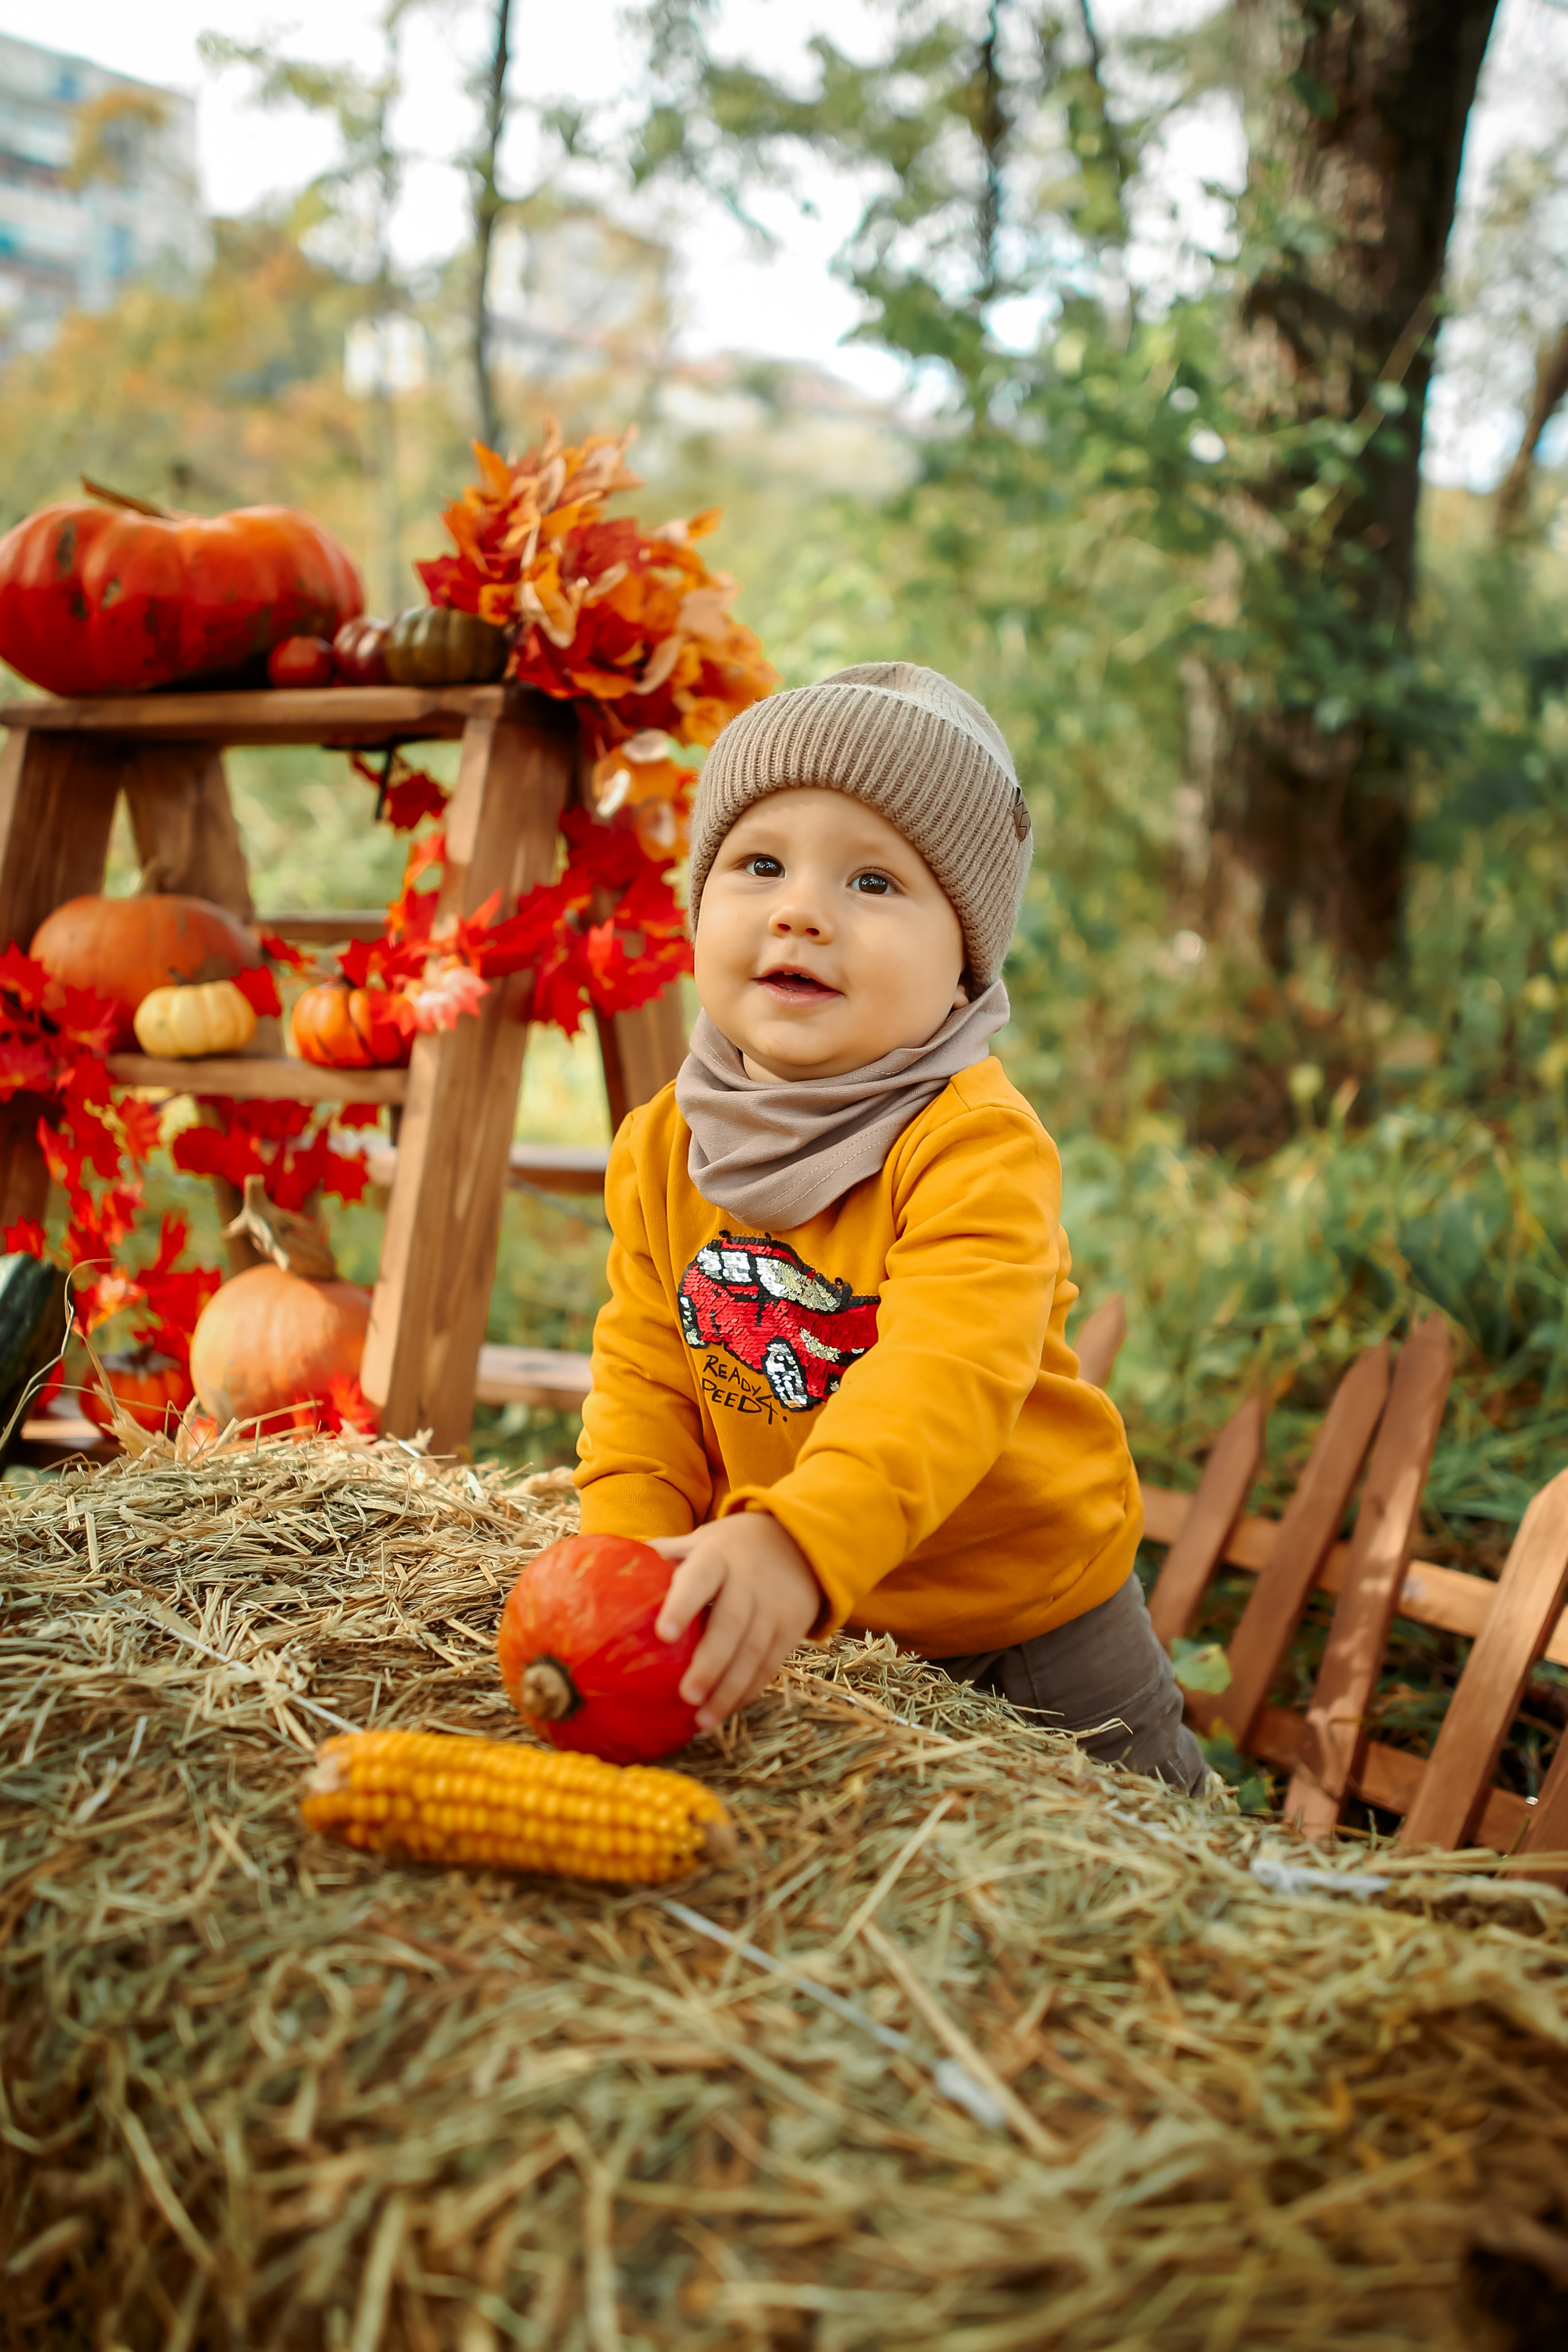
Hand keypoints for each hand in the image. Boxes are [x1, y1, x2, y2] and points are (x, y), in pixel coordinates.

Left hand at [650, 1512, 820, 1730]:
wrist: (796, 1541)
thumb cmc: (727, 1549)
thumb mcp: (698, 1542)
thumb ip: (662, 1556)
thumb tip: (604, 1574)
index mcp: (717, 1557)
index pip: (699, 1579)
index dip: (682, 1605)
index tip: (663, 1634)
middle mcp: (748, 1582)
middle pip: (731, 1625)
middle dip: (710, 1662)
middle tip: (685, 1695)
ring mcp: (773, 1607)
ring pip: (753, 1653)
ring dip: (728, 1689)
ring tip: (702, 1720)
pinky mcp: (791, 1629)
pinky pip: (769, 1665)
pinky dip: (747, 1691)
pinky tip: (724, 1713)